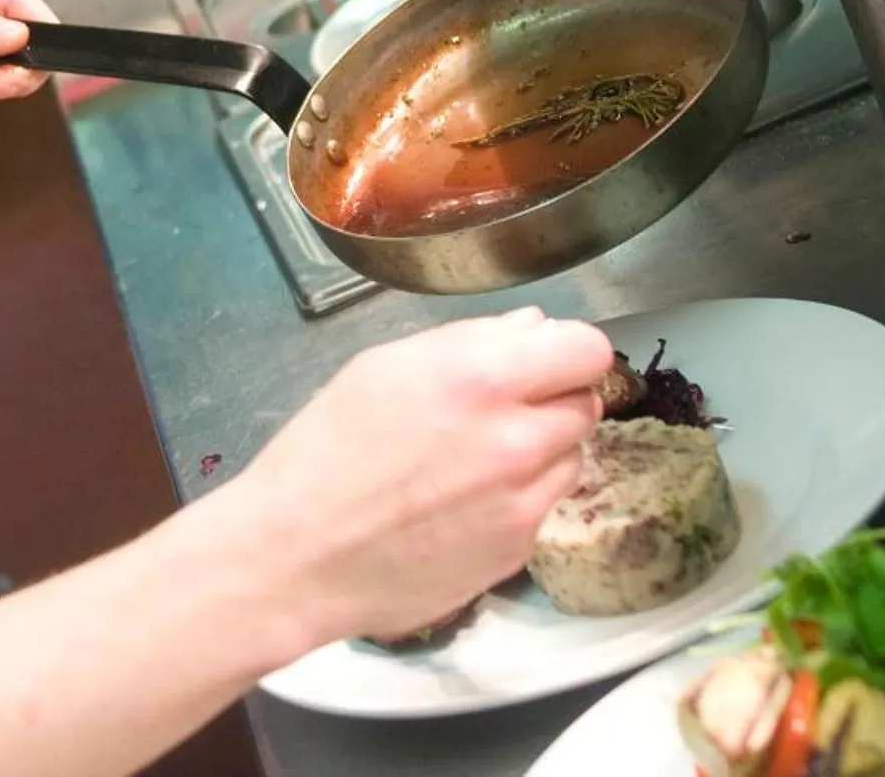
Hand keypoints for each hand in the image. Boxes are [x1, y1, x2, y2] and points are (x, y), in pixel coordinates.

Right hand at [220, 309, 611, 651]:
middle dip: (553, 400)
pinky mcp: (519, 550)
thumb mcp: (383, 367)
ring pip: (572, 457)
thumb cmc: (326, 450)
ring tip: (477, 461)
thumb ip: (470, 340)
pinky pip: (545, 505)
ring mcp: (524, 501)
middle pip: (586, 404)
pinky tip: (464, 502)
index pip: (585, 349)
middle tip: (502, 411)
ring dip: (543, 451)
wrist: (297, 556)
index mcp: (480, 377)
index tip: (547, 360)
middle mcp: (516, 439)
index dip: (569, 350)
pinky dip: (520, 497)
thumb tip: (534, 329)